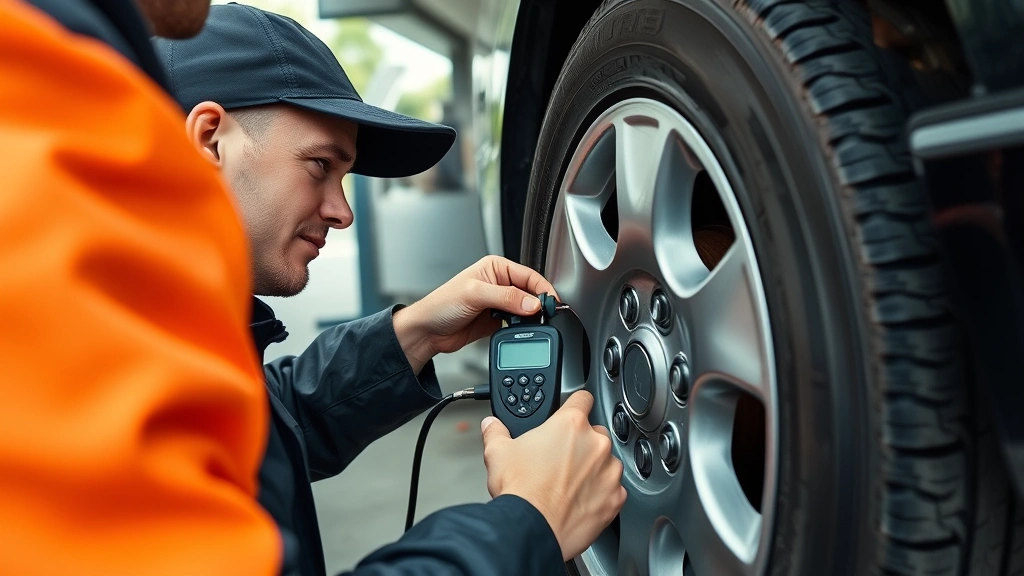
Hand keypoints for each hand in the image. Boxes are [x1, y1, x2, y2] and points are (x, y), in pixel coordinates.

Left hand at [392, 255, 557, 372]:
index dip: (542, 289)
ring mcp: (499, 303)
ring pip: (526, 309)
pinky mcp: (497, 321)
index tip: (552, 303)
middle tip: (547, 316)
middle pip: (531, 292)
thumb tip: (532, 303)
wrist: (427, 332)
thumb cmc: (441, 305)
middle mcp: (499, 283)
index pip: (528, 275)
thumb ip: (506, 297)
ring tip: (534, 324)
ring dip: (532, 318)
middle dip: (539, 304)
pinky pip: (518, 324)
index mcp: (495, 267)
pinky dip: (523, 328)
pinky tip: (521, 332)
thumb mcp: (475, 295)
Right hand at [479, 391, 626, 560]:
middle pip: (595, 433)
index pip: (582, 398)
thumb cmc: (521, 491)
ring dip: (593, 469)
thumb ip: (496, 432)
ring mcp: (609, 472)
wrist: (533, 529)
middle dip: (581, 443)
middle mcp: (596, 444)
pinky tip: (580, 500)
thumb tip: (492, 425)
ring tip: (569, 484)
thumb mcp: (498, 452)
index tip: (572, 411)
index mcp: (570, 425)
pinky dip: (601, 494)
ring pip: (607, 462)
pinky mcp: (616, 498)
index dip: (575, 404)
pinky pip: (613, 490)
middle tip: (561, 459)